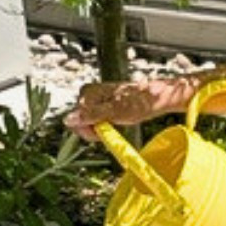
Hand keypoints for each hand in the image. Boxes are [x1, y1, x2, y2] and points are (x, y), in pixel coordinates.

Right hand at [64, 77, 189, 139]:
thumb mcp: (114, 112)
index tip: (105, 132)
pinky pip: (96, 120)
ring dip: (101, 127)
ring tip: (118, 122)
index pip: (75, 120)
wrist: (157, 98)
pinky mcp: (103, 104)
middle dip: (94, 129)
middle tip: (113, 127)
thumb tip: (68, 120)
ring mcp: (96, 98)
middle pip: (80, 121)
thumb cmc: (139, 102)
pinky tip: (117, 121)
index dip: (89, 130)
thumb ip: (91, 116)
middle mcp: (89, 93)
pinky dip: (105, 124)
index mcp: (88, 92)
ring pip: (88, 122)